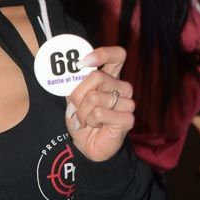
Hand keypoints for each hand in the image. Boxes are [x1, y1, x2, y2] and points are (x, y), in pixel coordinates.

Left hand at [65, 46, 134, 161]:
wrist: (87, 145)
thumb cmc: (82, 120)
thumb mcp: (74, 99)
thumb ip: (75, 83)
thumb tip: (72, 70)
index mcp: (111, 78)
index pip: (117, 55)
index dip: (101, 54)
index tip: (82, 63)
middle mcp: (122, 87)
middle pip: (96, 77)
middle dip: (78, 95)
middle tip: (75, 108)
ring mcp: (127, 103)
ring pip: (94, 97)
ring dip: (82, 112)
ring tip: (85, 120)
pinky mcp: (127, 119)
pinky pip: (100, 113)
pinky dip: (90, 121)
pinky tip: (95, 126)